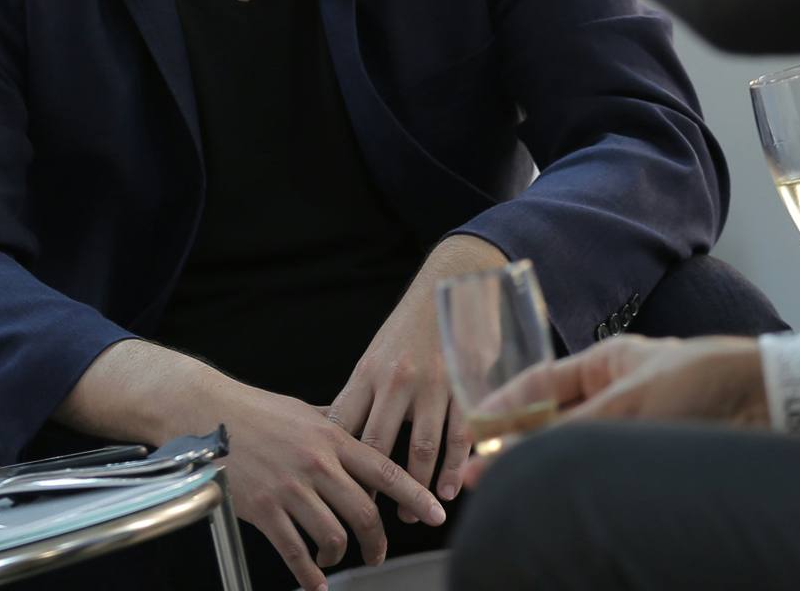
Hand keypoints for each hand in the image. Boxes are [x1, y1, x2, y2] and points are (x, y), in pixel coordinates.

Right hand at [218, 384, 447, 590]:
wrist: (211, 415)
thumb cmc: (259, 412)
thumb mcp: (308, 412)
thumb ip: (337, 427)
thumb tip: (360, 433)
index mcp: (334, 438)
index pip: (386, 471)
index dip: (414, 495)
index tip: (435, 513)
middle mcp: (318, 464)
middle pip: (363, 512)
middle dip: (377, 541)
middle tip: (379, 554)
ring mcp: (291, 489)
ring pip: (331, 535)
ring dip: (339, 555)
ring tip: (336, 558)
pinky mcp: (264, 510)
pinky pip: (293, 551)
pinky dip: (308, 574)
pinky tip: (315, 583)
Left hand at [327, 235, 506, 519]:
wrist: (451, 282)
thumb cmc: (409, 325)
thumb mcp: (376, 354)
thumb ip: (361, 395)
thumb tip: (335, 437)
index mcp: (369, 372)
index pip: (344, 429)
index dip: (338, 468)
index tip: (336, 496)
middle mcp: (397, 378)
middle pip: (377, 446)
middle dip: (373, 489)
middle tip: (371, 519)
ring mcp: (433, 381)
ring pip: (420, 448)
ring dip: (415, 488)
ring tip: (412, 513)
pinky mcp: (464, 382)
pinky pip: (459, 434)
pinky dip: (455, 468)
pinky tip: (450, 490)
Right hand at [460, 335, 764, 488]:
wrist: (770, 402)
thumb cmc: (705, 381)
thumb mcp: (630, 402)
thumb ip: (571, 430)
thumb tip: (517, 453)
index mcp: (610, 361)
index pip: (542, 381)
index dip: (504, 407)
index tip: (472, 432)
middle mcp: (619, 392)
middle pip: (555, 421)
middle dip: (519, 446)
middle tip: (483, 476)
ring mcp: (636, 426)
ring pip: (578, 449)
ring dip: (548, 468)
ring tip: (512, 495)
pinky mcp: (653, 457)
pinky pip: (606, 470)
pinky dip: (582, 483)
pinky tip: (564, 500)